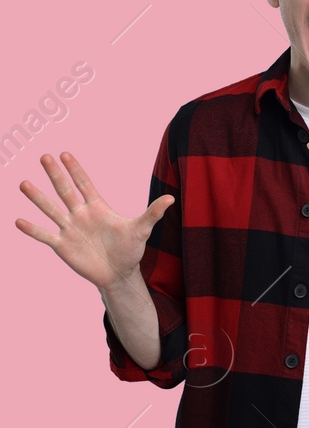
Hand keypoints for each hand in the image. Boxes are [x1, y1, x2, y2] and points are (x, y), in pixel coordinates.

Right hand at [15, 152, 172, 290]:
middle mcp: (80, 214)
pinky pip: (45, 235)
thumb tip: (172, 198)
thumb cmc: (130, 249)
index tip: (64, 154)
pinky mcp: (63, 246)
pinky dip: (33, 229)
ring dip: (38, 198)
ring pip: (51, 210)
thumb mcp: (142, 229)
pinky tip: (18, 221)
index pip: (84, 184)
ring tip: (24, 183)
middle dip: (56, 175)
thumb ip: (153, 213)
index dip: (76, 170)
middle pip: (65, 191)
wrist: (118, 273)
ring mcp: (70, 229)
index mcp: (98, 207)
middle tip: (44, 157)